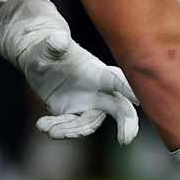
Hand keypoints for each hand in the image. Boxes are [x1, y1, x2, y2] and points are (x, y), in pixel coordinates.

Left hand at [0, 0, 138, 143]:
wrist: (41, 59)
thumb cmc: (48, 48)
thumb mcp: (49, 46)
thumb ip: (55, 44)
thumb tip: (58, 38)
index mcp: (97, 72)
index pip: (116, 80)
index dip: (128, 89)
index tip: (138, 101)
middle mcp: (98, 90)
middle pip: (120, 108)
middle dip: (127, 123)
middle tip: (125, 140)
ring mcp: (88, 103)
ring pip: (90, 124)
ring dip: (72, 131)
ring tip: (49, 129)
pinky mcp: (75, 113)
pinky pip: (72, 127)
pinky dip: (58, 130)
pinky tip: (41, 124)